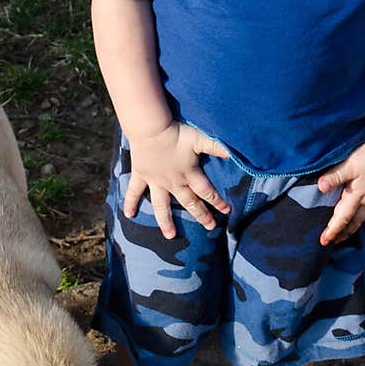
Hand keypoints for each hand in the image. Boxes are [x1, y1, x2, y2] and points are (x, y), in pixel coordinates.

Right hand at [124, 123, 230, 238]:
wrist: (150, 129)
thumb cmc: (176, 133)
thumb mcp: (200, 139)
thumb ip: (217, 147)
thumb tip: (235, 154)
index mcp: (189, 174)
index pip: (207, 192)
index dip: (218, 202)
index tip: (227, 211)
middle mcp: (173, 182)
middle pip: (189, 202)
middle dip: (201, 215)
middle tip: (210, 227)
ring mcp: (156, 181)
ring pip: (161, 206)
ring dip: (166, 221)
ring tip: (170, 236)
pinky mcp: (141, 175)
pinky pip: (134, 192)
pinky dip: (131, 203)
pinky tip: (129, 215)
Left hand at [317, 139, 364, 244]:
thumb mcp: (350, 165)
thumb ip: (335, 176)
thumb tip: (320, 188)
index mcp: (357, 196)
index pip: (342, 218)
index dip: (332, 230)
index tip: (324, 241)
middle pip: (353, 222)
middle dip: (343, 233)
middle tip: (335, 242)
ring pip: (363, 216)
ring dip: (353, 225)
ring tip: (348, 231)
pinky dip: (363, 214)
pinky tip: (363, 210)